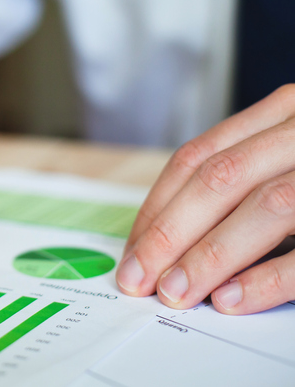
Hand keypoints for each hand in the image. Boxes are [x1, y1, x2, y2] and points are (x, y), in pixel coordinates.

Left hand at [116, 85, 294, 314]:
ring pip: (266, 205)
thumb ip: (246, 173)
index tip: (132, 248)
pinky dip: (272, 275)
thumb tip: (172, 232)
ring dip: (211, 255)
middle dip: (169, 233)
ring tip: (176, 292)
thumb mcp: (290, 148)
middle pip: (220, 179)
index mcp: (286, 111)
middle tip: (138, 277)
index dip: (158, 206)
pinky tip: (233, 299)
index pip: (198, 158)